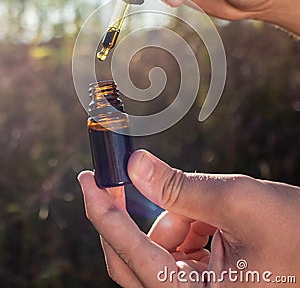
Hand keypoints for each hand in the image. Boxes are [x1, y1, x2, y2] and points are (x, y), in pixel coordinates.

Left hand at [78, 150, 299, 286]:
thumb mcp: (234, 201)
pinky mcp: (203, 280)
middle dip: (128, 215)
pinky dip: (184, 224)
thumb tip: (135, 164)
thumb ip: (178, 187)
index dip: (104, 214)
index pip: (131, 255)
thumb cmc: (292, 230)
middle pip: (134, 259)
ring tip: (207, 209)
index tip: (87, 182)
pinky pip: (176, 248)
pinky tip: (209, 218)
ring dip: (171, 219)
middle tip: (116, 178)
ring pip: (156, 249)